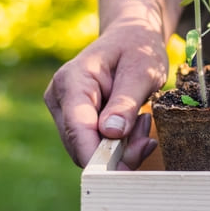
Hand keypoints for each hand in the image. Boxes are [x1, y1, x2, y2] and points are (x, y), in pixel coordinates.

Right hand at [44, 18, 167, 168]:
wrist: (131, 36)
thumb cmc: (137, 48)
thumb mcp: (141, 70)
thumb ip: (126, 101)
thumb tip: (111, 134)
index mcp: (72, 81)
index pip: (77, 127)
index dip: (95, 155)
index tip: (119, 174)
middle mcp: (60, 98)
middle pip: (81, 145)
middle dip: (118, 151)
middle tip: (148, 136)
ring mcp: (66, 111)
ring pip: (89, 149)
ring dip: (123, 147)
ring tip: (145, 122)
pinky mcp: (77, 121)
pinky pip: (96, 145)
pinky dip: (121, 144)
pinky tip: (138, 126)